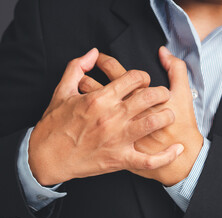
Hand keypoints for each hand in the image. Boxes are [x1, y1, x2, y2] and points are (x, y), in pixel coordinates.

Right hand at [28, 48, 183, 185]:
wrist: (46, 156)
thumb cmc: (54, 125)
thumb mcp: (61, 91)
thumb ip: (77, 67)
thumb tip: (93, 53)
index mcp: (99, 98)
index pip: (133, 78)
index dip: (143, 76)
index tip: (142, 80)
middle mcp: (112, 117)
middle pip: (149, 96)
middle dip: (160, 92)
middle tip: (160, 94)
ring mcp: (117, 139)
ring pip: (154, 122)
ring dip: (166, 115)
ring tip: (168, 114)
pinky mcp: (119, 160)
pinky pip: (149, 161)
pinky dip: (166, 156)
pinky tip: (176, 149)